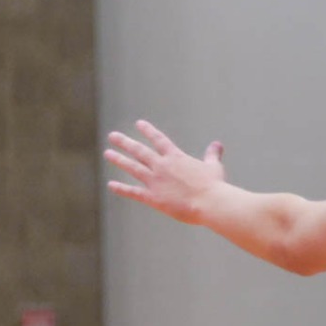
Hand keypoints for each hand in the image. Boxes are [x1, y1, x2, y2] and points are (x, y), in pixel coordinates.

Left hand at [105, 120, 225, 224]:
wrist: (209, 202)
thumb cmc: (214, 185)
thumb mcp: (214, 167)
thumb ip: (212, 155)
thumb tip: (217, 144)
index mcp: (176, 157)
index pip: (159, 140)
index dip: (148, 131)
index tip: (139, 123)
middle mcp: (162, 166)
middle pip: (140, 151)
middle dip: (125, 142)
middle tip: (113, 136)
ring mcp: (155, 181)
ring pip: (133, 167)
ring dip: (119, 160)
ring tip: (108, 153)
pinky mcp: (153, 197)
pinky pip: (134, 192)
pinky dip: (122, 188)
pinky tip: (111, 185)